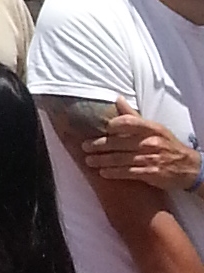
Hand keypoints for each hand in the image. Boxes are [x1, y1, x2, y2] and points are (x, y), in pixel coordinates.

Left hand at [82, 104, 200, 190]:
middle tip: (84, 147)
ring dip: (102, 160)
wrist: (189, 167)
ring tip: (89, 160)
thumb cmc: (167, 145)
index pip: (129, 122)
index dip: (114, 125)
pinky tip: (103, 172)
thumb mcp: (155, 128)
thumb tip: (117, 99)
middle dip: (99, 145)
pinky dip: (114, 173)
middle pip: (120, 142)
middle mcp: (151, 142)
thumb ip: (133, 116)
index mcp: (152, 128)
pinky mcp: (151, 174)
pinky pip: (128, 173)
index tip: (102, 128)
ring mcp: (151, 158)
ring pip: (121, 159)